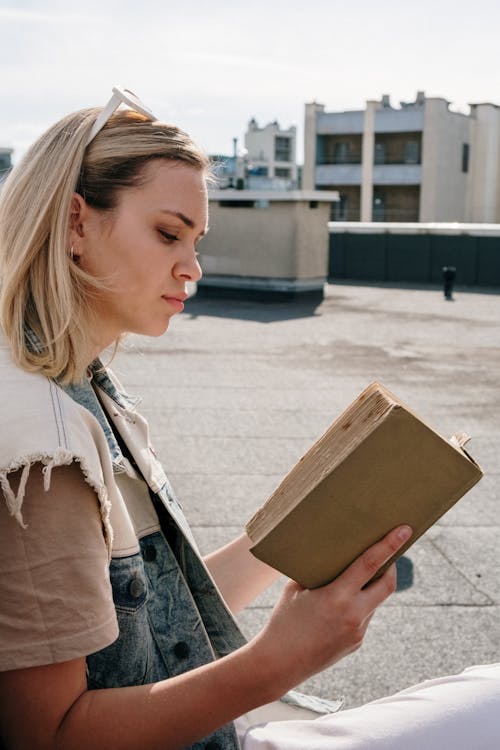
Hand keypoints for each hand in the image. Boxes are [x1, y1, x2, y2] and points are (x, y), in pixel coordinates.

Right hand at [250, 525, 411, 696]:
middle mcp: (353, 615)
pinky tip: (341, 603)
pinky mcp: (356, 643)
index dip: (389, 545)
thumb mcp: (296, 589)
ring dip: (371, 586)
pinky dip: (358, 604)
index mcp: (337, 597)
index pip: (370, 564)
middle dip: (391, 566)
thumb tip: (331, 554)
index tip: (404, 530)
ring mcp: (357, 632)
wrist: (278, 664)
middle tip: (388, 551)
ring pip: (374, 601)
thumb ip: (317, 572)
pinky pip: (364, 617)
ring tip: (356, 575)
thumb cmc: (283, 620)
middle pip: (387, 585)